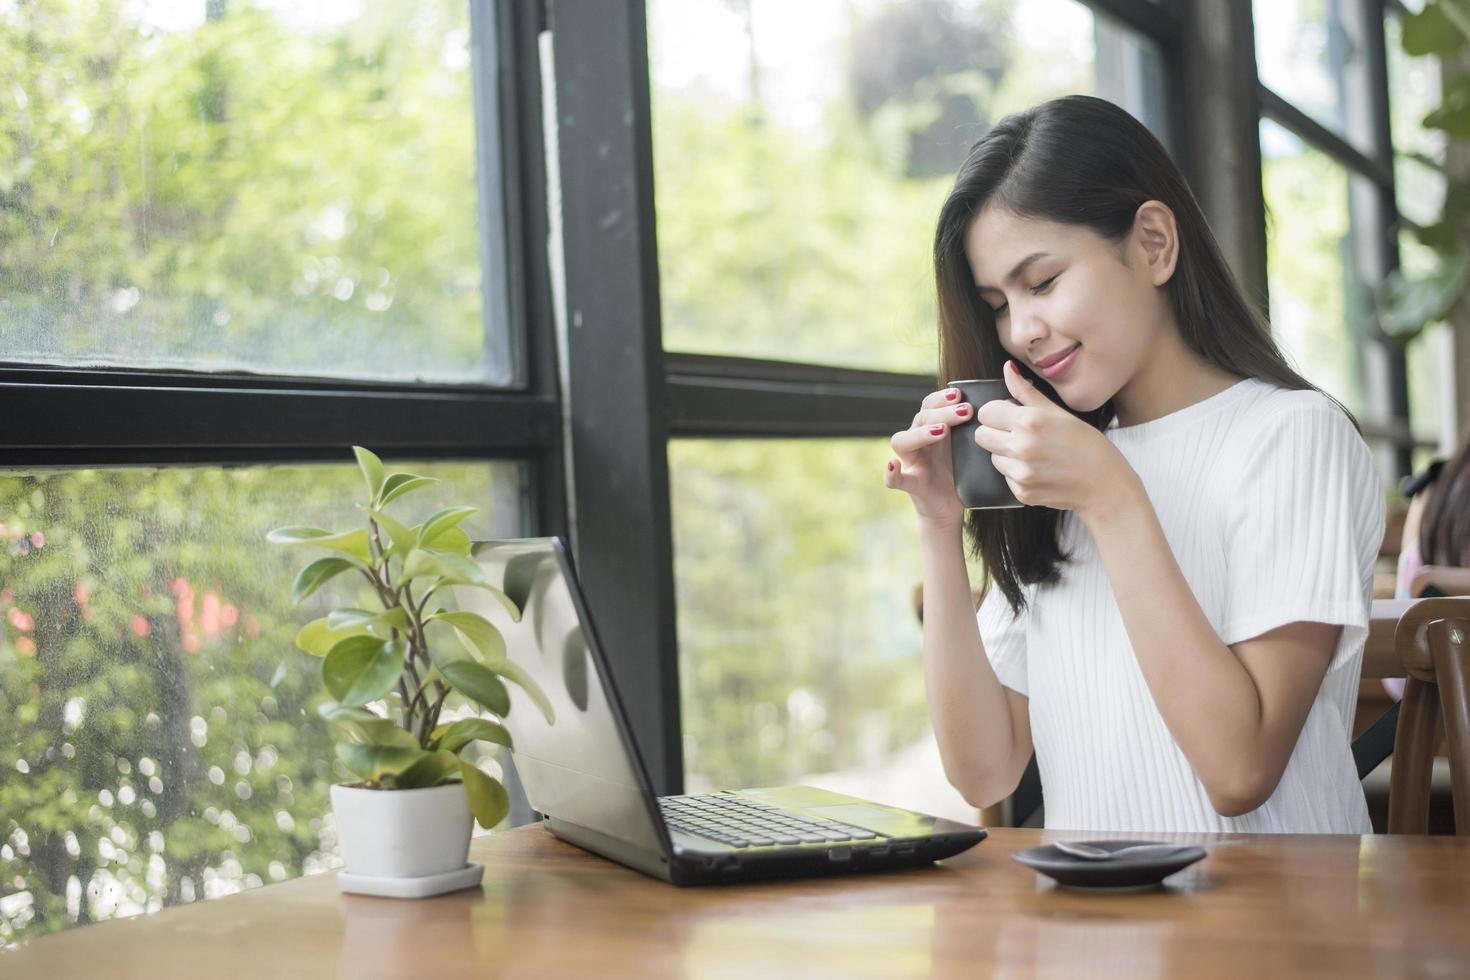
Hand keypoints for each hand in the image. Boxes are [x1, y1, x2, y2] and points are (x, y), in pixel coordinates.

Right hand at [884, 386, 972, 528]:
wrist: (950, 507)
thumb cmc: (960, 474)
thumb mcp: (968, 449)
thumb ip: (974, 430)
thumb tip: (1001, 406)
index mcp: (931, 430)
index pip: (929, 405)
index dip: (941, 398)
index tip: (960, 394)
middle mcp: (917, 443)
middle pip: (920, 418)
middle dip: (941, 412)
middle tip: (965, 411)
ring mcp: (911, 463)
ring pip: (902, 441)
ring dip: (920, 433)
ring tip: (941, 431)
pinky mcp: (910, 485)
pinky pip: (893, 479)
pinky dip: (890, 472)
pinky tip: (893, 465)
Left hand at [973, 361, 1138, 522]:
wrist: (1104, 485)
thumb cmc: (1087, 445)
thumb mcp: (1059, 412)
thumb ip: (1026, 392)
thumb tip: (1007, 369)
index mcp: (1030, 421)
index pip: (986, 412)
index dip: (997, 412)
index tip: (1011, 416)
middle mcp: (1021, 446)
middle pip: (981, 435)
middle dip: (995, 432)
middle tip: (1019, 434)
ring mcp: (1020, 472)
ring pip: (992, 457)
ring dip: (1005, 453)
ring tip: (1033, 453)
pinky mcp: (1022, 492)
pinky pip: (1005, 477)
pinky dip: (1017, 473)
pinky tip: (1039, 470)